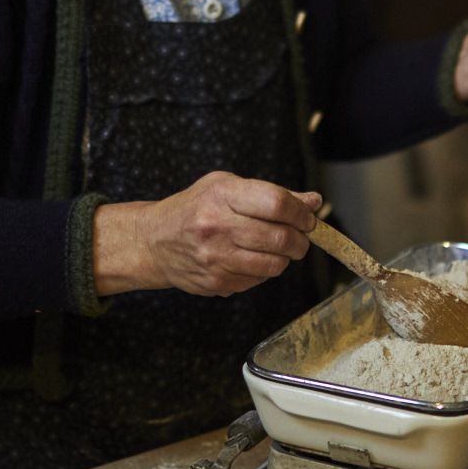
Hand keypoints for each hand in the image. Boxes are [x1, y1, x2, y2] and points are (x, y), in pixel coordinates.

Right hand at [93, 172, 320, 296]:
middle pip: (279, 237)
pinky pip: (258, 279)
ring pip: (273, 264)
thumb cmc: (195, 208)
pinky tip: (253, 258)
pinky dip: (264, 271)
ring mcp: (215, 257)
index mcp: (222, 194)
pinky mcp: (216, 282)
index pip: (276, 203)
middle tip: (301, 237)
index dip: (301, 213)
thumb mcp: (227, 186)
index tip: (307, 218)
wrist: (154, 241)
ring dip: (285, 258)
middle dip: (300, 240)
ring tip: (279, 248)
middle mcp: (217, 226)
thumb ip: (272, 194)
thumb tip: (313, 201)